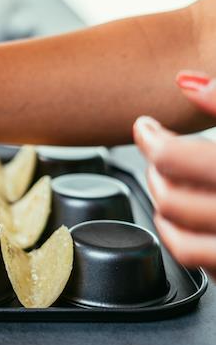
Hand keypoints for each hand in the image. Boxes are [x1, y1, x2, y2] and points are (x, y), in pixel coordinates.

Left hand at [133, 70, 215, 270]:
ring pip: (178, 238)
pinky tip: (186, 218)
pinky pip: (200, 263)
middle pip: (170, 198)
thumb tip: (185, 81)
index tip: (144, 126)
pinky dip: (183, 239)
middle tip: (158, 150)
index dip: (151, 139)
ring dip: (165, 206)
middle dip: (157, 171)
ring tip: (170, 182)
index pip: (176, 159)